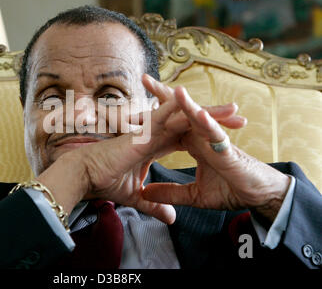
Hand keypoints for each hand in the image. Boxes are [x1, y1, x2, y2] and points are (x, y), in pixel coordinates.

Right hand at [38, 75, 245, 223]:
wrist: (85, 175)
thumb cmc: (105, 181)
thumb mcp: (137, 197)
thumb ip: (155, 204)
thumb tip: (170, 219)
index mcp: (155, 143)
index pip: (187, 136)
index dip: (206, 136)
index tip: (227, 139)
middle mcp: (155, 133)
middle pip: (190, 122)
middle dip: (215, 119)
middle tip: (239, 118)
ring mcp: (149, 129)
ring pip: (184, 115)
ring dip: (208, 111)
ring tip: (233, 110)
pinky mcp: (142, 131)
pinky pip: (167, 116)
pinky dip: (184, 109)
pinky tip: (203, 106)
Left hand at [142, 86, 290, 221]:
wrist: (259, 198)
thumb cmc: (231, 191)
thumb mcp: (193, 195)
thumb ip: (170, 192)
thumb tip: (145, 192)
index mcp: (193, 143)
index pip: (169, 124)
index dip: (151, 116)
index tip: (130, 110)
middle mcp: (202, 136)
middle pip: (181, 112)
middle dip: (163, 95)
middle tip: (144, 78)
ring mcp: (215, 140)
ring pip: (198, 116)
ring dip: (185, 102)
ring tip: (170, 88)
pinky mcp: (228, 149)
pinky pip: (216, 133)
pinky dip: (206, 122)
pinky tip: (197, 112)